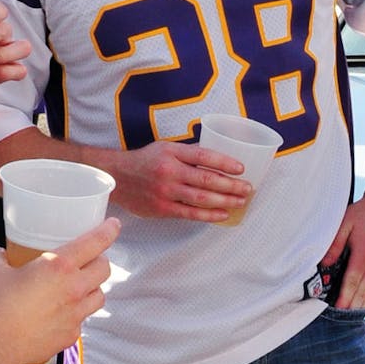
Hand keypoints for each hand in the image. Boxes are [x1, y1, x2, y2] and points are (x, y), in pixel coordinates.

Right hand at [0, 217, 118, 363]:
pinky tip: (61, 315)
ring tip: (79, 287)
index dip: (108, 231)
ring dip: (93, 288)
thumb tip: (0, 253)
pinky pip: (82, 320)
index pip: (95, 242)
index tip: (114, 225)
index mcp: (59, 266)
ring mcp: (76, 313)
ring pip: (99, 296)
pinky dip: (76, 314)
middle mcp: (74, 288)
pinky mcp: (71, 334)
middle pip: (104, 269)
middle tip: (89, 260)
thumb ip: (0, 259)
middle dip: (100, 261)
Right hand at [104, 140, 252, 221]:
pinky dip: (209, 215)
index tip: (241, 168)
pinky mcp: (162, 208)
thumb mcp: (166, 148)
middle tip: (248, 188)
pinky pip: (190, 213)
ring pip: (201, 198)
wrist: (117, 177)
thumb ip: (189, 153)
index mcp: (172, 152)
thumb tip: (218, 158)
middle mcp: (169, 171)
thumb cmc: (146, 160)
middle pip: (206, 179)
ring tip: (241, 201)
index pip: (204, 156)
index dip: (225, 162)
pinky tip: (223, 214)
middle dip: (231, 185)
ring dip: (225, 201)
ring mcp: (165, 191)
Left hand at [320, 196, 364, 308]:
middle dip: (351, 306)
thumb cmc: (363, 215)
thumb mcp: (343, 226)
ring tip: (349, 316)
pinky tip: (362, 303)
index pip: (352, 282)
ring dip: (360, 304)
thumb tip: (325, 264)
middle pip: (361, 292)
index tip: (337, 309)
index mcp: (364, 255)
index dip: (344, 298)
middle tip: (339, 319)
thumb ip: (334, 246)